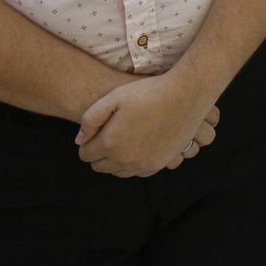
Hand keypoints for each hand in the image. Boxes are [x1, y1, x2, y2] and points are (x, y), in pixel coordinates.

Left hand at [76, 74, 219, 177]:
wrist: (186, 96)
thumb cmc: (149, 92)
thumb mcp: (114, 97)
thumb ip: (90, 119)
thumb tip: (80, 140)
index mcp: (110, 143)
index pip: (85, 155)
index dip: (87, 142)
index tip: (96, 131)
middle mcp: (125, 159)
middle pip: (100, 167)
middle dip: (99, 153)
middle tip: (109, 134)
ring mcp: (143, 164)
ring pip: (118, 172)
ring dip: (116, 160)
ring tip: (125, 139)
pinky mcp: (159, 164)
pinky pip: (137, 173)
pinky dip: (134, 163)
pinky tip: (139, 145)